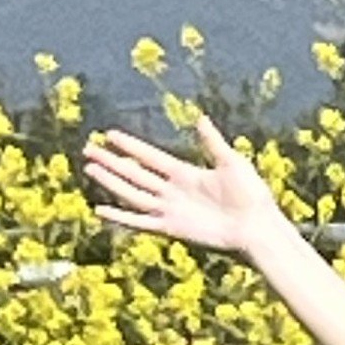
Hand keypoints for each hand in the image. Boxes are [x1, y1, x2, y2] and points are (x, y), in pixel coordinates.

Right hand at [83, 116, 283, 257]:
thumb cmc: (251, 195)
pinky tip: (100, 209)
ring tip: (89, 169)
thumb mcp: (231, 162)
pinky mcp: (171, 228)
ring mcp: (170, 210)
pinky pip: (139, 221)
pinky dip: (120, 216)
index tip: (109, 134)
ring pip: (131, 193)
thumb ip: (212, 142)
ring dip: (110, 182)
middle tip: (88, 149)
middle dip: (111, 162)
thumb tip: (200, 117)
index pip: (150, 156)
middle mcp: (173, 191)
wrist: (257, 226)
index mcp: (185, 173)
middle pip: (134, 173)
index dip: (130, 146)